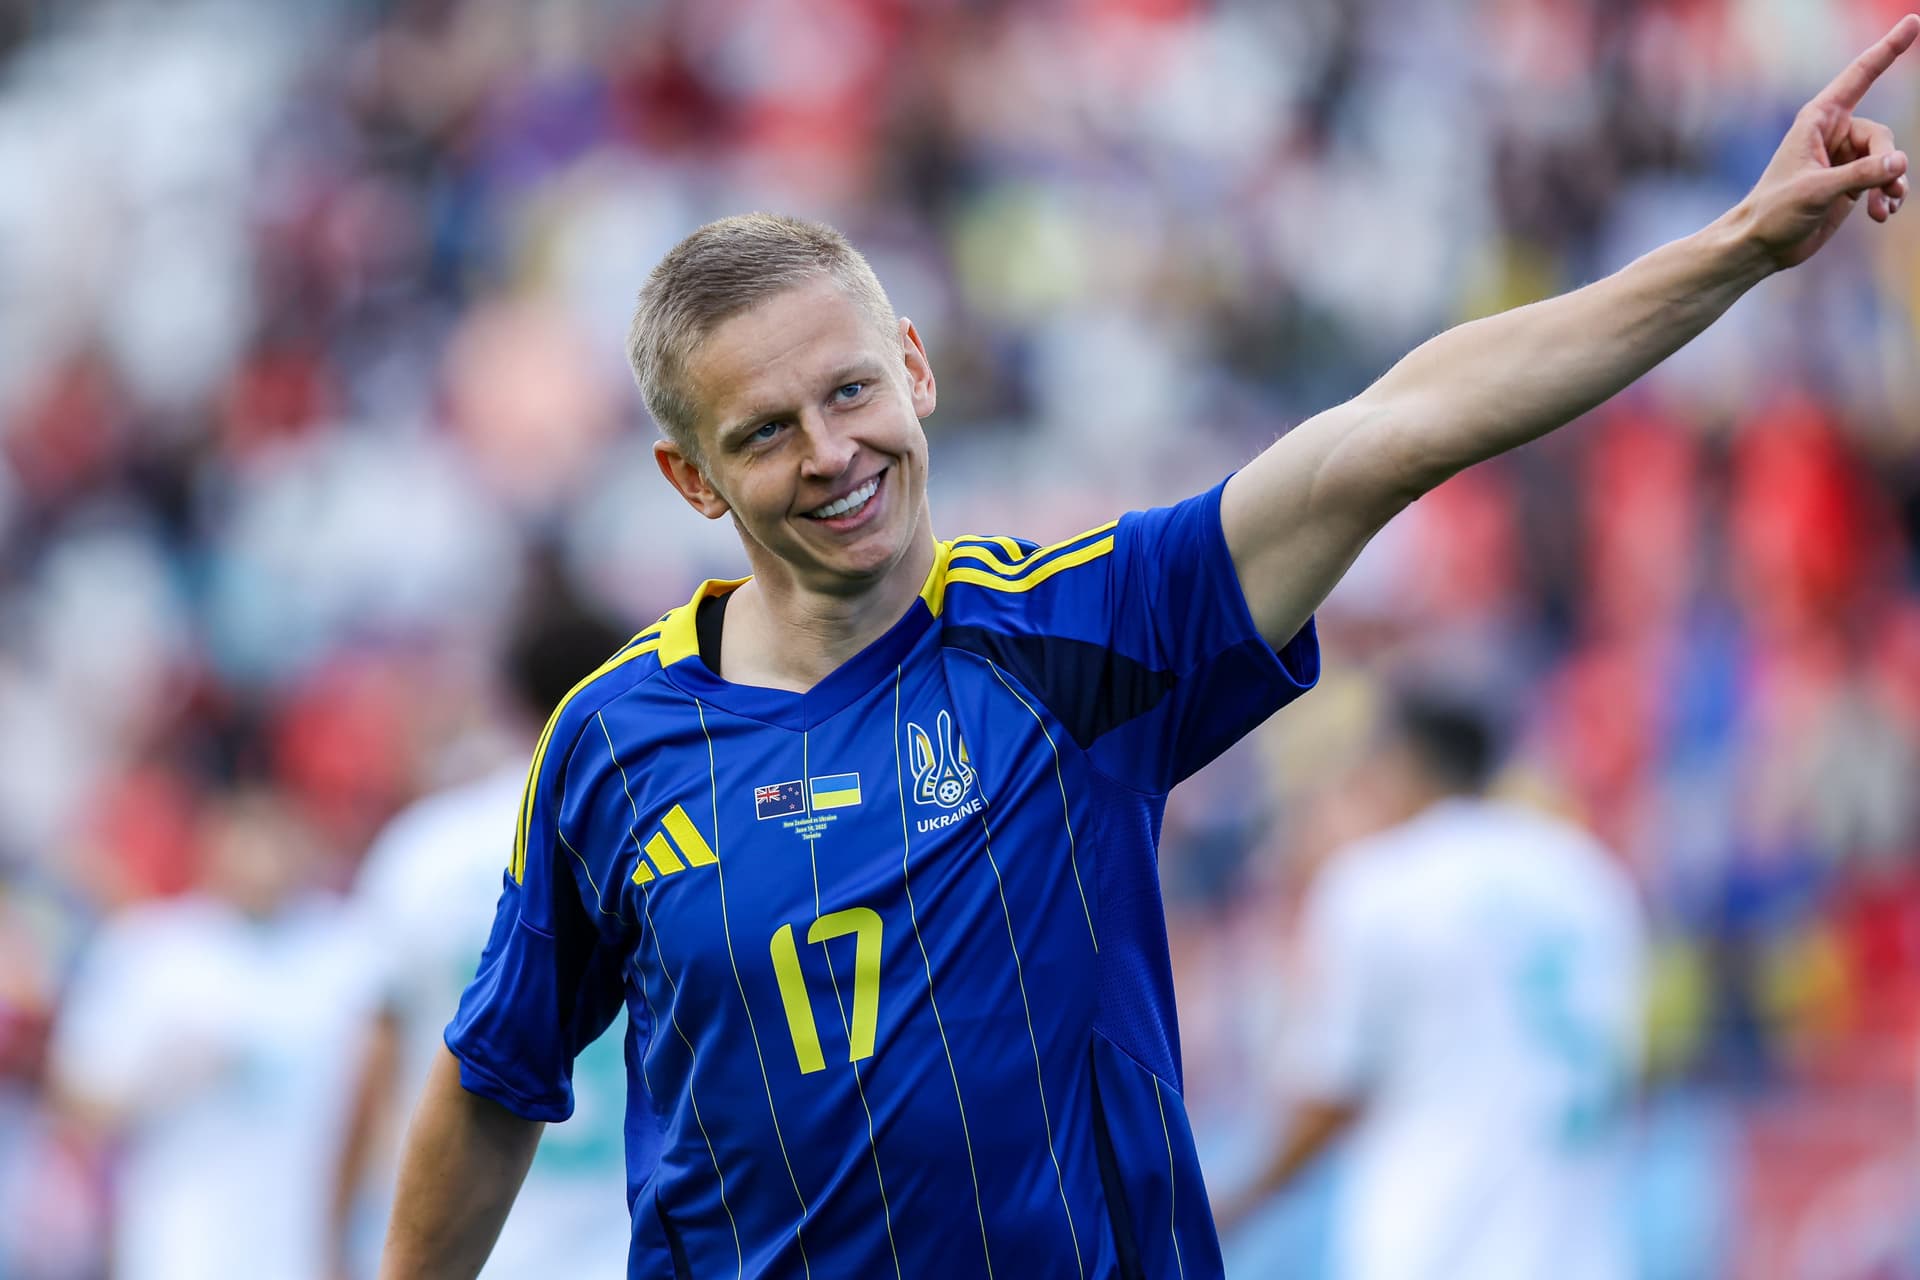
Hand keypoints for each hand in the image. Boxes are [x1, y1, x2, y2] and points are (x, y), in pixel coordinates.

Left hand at [1737, 14, 1916, 270]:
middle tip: (1885, 188)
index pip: (1860, 76)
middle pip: (1882, 134)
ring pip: (1887, 159)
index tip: (1912, 21)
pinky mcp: (1850, 183)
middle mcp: (1833, 134)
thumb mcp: (1817, 191)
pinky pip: (1884, 179)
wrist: (1761, 245)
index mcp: (1818, 119)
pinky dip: (1889, 195)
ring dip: (1891, 184)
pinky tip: (1883, 215)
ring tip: (1885, 207)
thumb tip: (1899, 162)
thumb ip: (1861, 175)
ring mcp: (1843, 159)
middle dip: (1887, 161)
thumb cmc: (1775, 212)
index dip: (1888, 49)